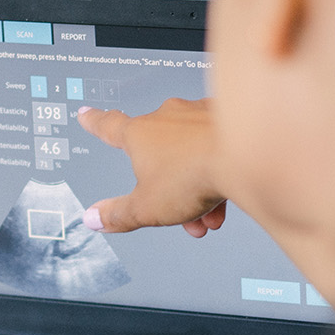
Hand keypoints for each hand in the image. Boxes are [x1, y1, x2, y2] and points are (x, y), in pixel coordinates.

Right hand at [76, 98, 227, 236]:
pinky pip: (214, 149)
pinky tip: (225, 196)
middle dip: (166, 187)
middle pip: (158, 156)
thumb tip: (94, 218)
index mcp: (140, 134)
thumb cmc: (195, 173)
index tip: (87, 115)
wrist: (247, 155)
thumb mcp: (146, 208)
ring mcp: (199, 115)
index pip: (109, 126)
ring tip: (206, 215)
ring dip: (194, 188)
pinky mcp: (228, 119)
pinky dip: (216, 173)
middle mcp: (168, 117)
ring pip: (189, 156)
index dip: (95, 123)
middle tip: (176, 212)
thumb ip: (118, 214)